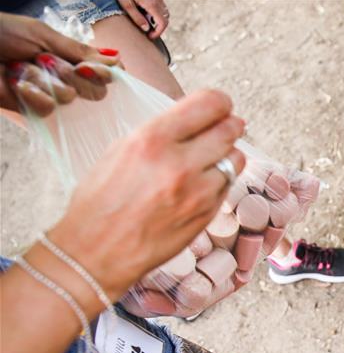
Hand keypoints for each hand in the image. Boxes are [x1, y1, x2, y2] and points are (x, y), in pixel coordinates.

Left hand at [0, 13, 119, 114]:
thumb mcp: (44, 35)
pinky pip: (50, 108)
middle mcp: (64, 79)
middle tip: (48, 60)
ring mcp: (50, 95)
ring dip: (47, 78)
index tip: (101, 68)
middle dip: (75, 74)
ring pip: (71, 97)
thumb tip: (117, 61)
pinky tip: (17, 83)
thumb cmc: (1, 34)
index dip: (106, 73)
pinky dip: (34, 93)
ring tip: (22, 67)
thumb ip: (80, 51)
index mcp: (69, 58)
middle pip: (95, 90)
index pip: (104, 73)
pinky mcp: (34, 110)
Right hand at [49, 89, 245, 300]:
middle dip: (230, 124)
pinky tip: (203, 183)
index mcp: (152, 139)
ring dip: (228, 154)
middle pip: (229, 129)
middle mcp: (179, 163)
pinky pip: (227, 186)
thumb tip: (194, 119)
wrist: (98, 251)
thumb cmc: (102, 201)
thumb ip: (160, 133)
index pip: (208, 104)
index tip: (220, 105)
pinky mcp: (207, 214)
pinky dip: (220, 180)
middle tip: (227, 125)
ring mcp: (197, 192)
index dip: (219, 102)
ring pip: (235, 159)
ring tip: (212, 157)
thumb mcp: (120, 151)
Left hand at [118, 0, 168, 38]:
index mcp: (151, 4)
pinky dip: (156, 11)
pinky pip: (160, 5)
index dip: (158, 32)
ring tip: (144, 18)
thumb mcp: (126, 3)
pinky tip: (144, 9)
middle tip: (147, 30)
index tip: (150, 36)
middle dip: (158, 26)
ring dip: (157, 18)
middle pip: (165, 18)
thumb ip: (136, 17)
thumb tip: (146, 29)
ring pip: (164, 11)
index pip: (163, 23)